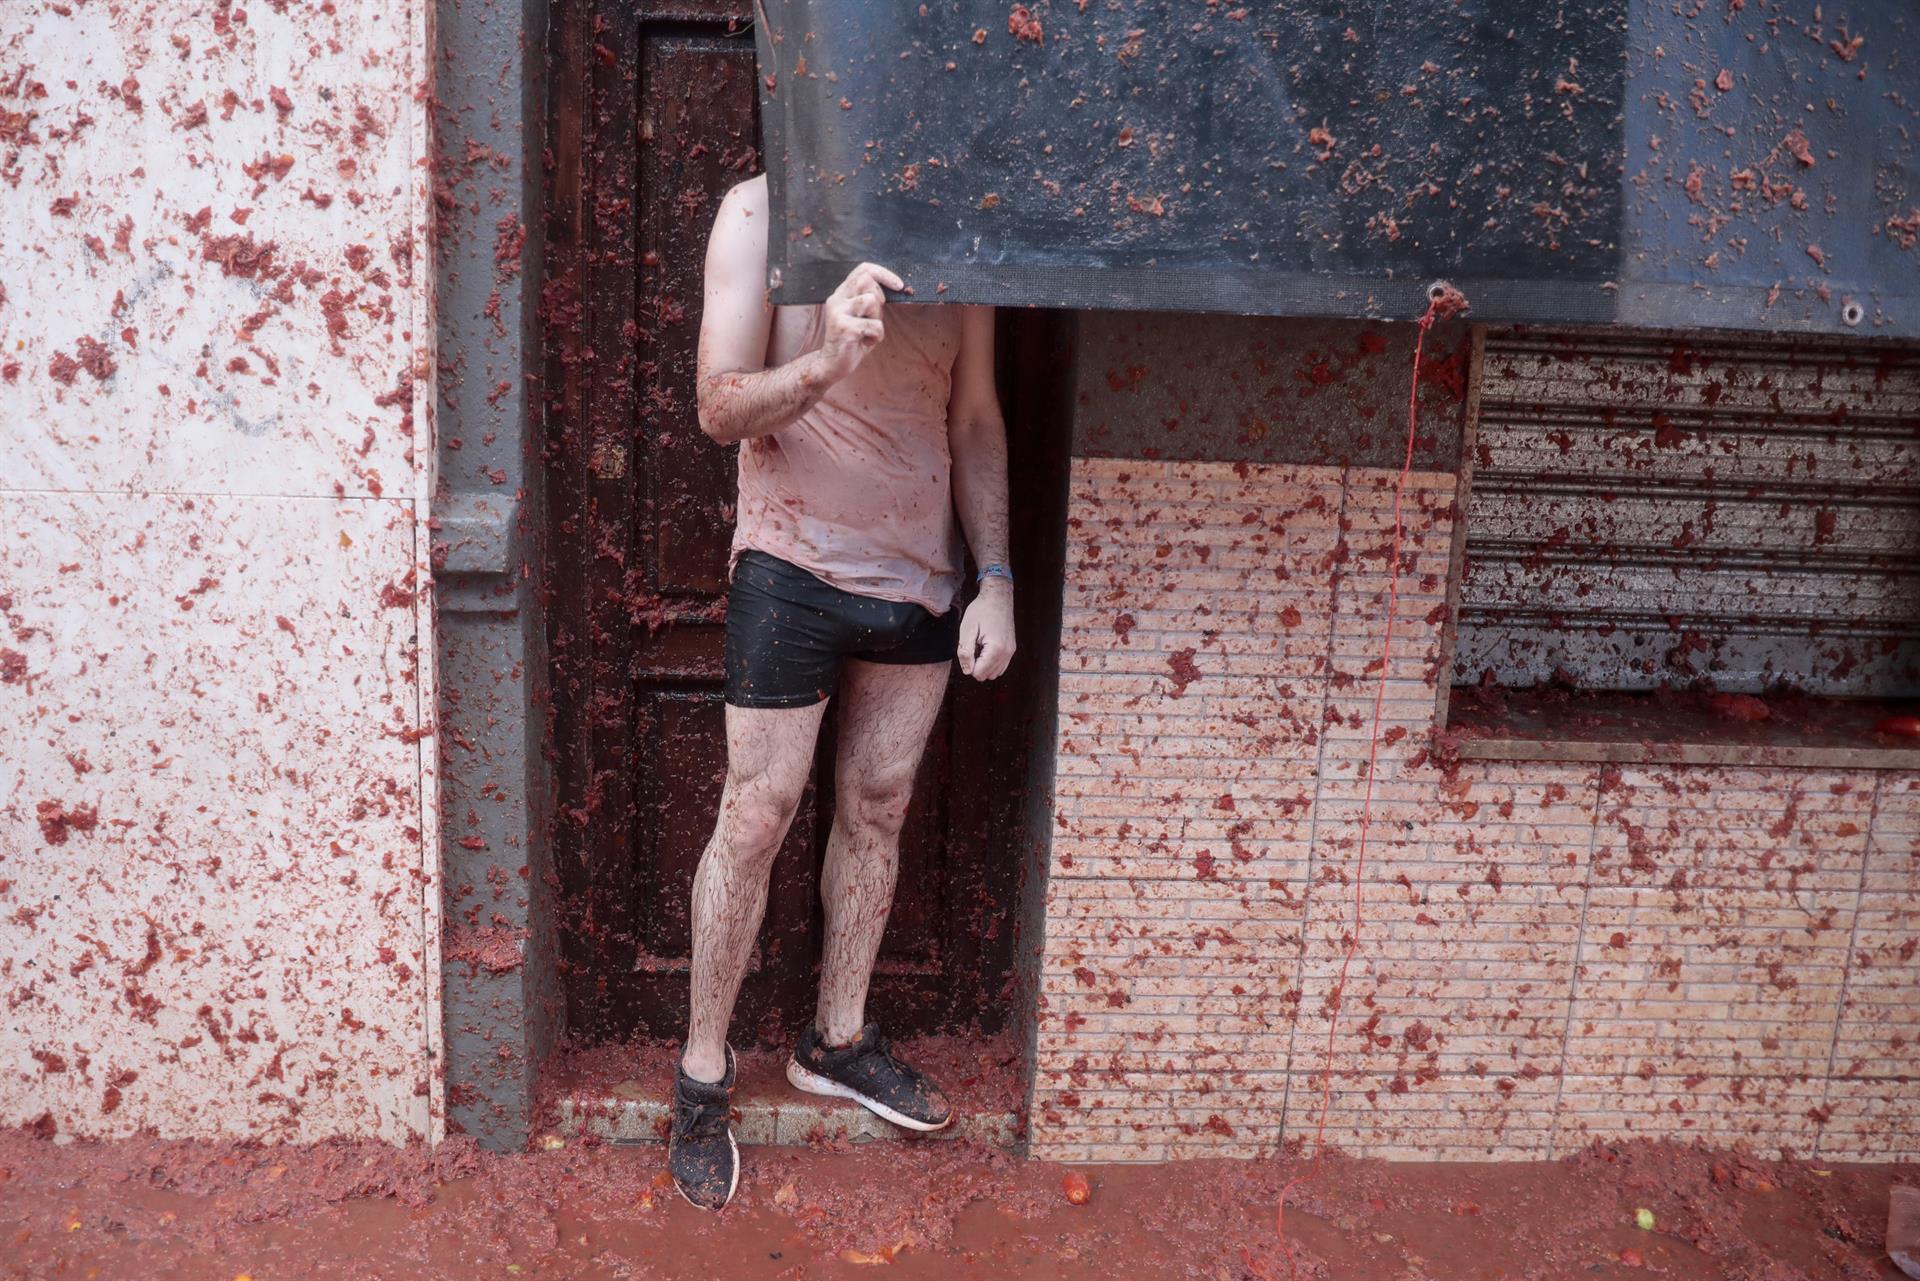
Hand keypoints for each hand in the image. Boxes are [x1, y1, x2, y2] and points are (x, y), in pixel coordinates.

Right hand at [814, 261, 903, 384]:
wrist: (831, 365)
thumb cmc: (852, 340)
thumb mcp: (862, 316)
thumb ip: (871, 300)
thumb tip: (896, 286)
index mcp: (842, 294)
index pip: (862, 270)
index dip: (884, 274)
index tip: (899, 285)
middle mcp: (837, 299)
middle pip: (866, 280)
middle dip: (879, 297)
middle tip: (874, 316)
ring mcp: (838, 313)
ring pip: (871, 300)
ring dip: (877, 318)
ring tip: (868, 330)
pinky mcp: (844, 328)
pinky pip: (875, 325)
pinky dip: (877, 336)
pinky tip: (865, 342)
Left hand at [957, 580, 1014, 680]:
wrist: (997, 597)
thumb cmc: (981, 610)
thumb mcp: (967, 629)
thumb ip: (965, 652)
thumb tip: (967, 670)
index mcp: (995, 648)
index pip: (979, 673)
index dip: (968, 665)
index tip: (968, 650)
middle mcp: (1006, 653)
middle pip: (987, 675)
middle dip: (976, 665)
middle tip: (973, 647)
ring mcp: (1011, 651)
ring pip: (994, 673)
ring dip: (984, 665)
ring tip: (979, 647)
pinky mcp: (1011, 649)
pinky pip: (1001, 666)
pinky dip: (991, 662)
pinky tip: (986, 648)